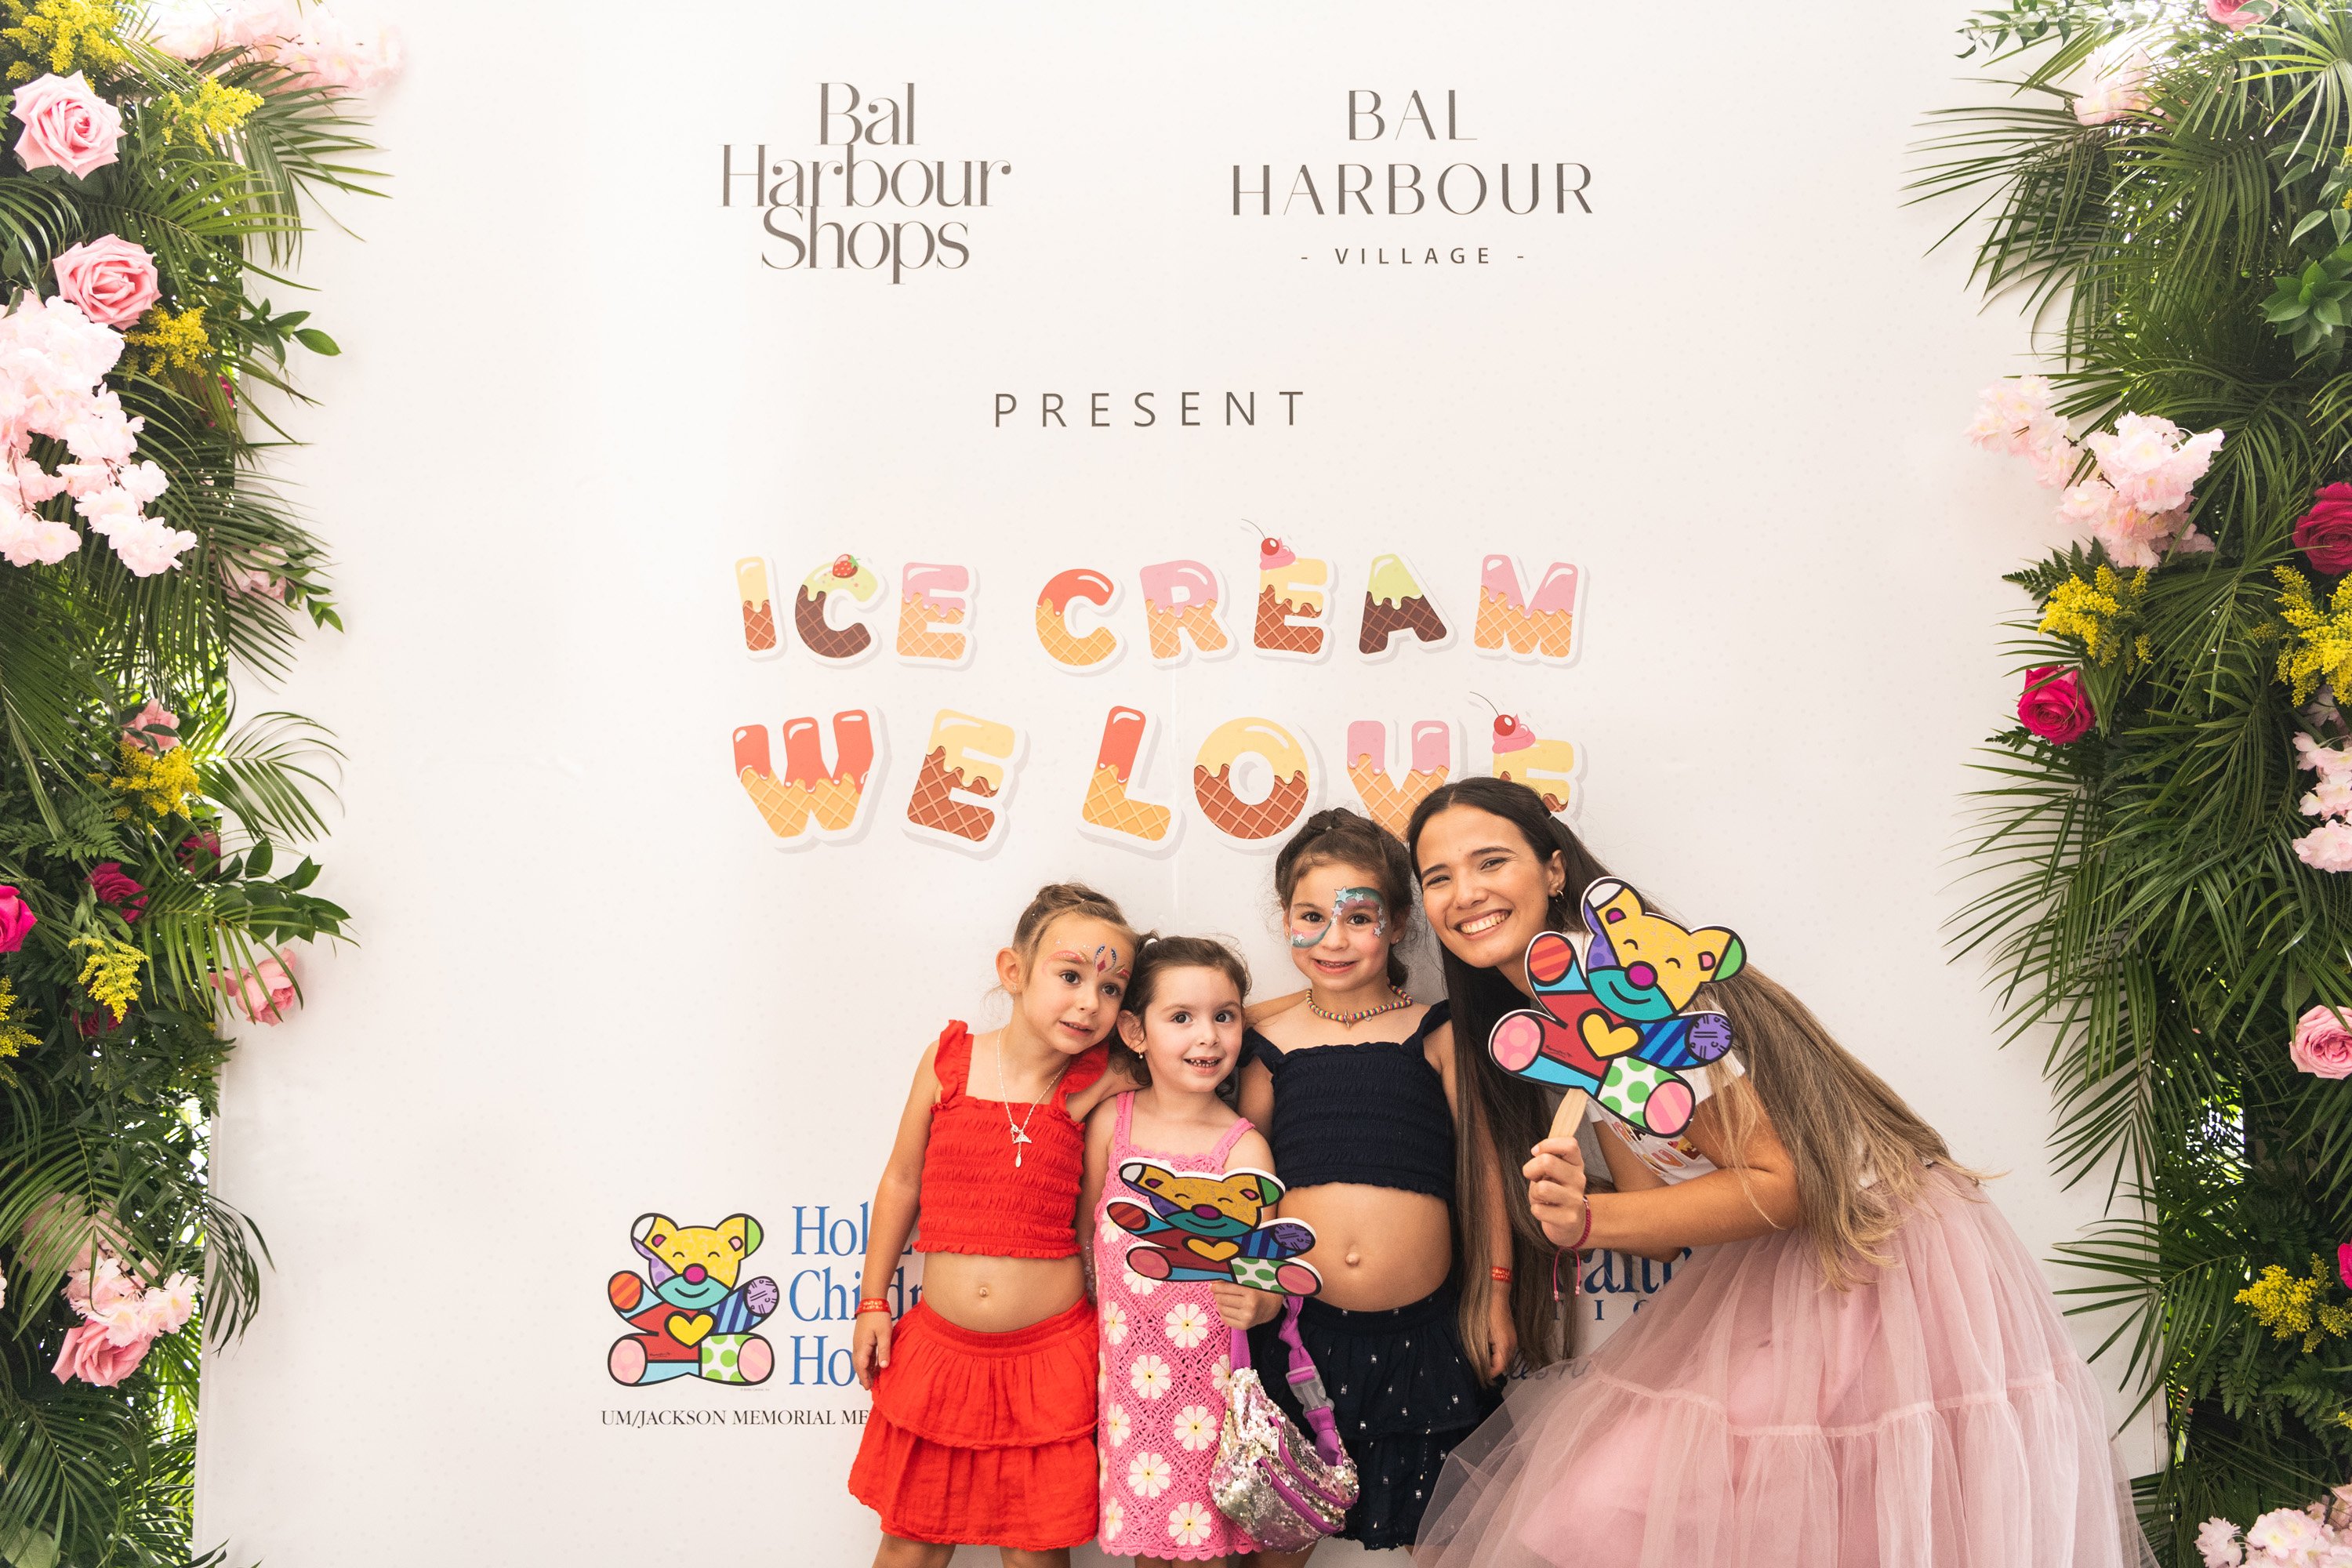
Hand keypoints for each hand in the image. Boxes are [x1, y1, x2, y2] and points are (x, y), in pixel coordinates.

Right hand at [852, 1310, 892, 1389]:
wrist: (872, 1301)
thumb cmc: (878, 1316)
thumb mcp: (885, 1334)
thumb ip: (884, 1351)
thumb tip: (883, 1367)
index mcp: (862, 1346)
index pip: (861, 1367)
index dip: (864, 1378)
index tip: (868, 1387)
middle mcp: (857, 1345)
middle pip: (858, 1365)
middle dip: (863, 1376)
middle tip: (870, 1386)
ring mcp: (858, 1341)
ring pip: (860, 1360)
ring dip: (865, 1369)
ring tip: (872, 1378)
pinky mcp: (861, 1338)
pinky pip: (863, 1353)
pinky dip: (867, 1361)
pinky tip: (874, 1364)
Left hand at [1211, 1280, 1281, 1329]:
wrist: (1271, 1306)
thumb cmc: (1258, 1291)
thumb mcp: (1249, 1282)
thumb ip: (1232, 1281)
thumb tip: (1214, 1283)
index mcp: (1251, 1293)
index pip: (1227, 1288)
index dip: (1217, 1286)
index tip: (1212, 1285)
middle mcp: (1249, 1307)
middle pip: (1222, 1299)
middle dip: (1217, 1294)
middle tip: (1217, 1291)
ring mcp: (1246, 1318)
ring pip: (1222, 1309)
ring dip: (1219, 1303)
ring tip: (1224, 1299)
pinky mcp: (1244, 1326)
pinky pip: (1225, 1319)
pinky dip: (1223, 1312)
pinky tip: (1227, 1308)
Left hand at [1484, 1288, 1517, 1380]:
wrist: (1497, 1296)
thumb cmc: (1486, 1313)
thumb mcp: (1481, 1334)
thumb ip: (1482, 1351)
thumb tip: (1480, 1364)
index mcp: (1504, 1345)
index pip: (1498, 1367)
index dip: (1489, 1373)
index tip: (1478, 1375)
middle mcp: (1512, 1345)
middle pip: (1503, 1364)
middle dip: (1491, 1368)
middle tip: (1477, 1369)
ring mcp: (1513, 1340)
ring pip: (1504, 1358)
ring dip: (1494, 1361)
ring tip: (1480, 1361)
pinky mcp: (1511, 1336)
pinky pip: (1505, 1350)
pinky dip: (1497, 1354)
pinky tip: (1487, 1351)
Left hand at [1523, 1135, 1588, 1249]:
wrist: (1571, 1224)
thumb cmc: (1556, 1192)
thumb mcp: (1555, 1171)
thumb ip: (1549, 1157)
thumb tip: (1537, 1151)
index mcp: (1576, 1164)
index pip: (1570, 1144)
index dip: (1547, 1144)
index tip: (1536, 1152)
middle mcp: (1579, 1180)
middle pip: (1547, 1162)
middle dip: (1530, 1169)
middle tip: (1533, 1178)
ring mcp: (1575, 1200)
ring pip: (1541, 1188)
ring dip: (1534, 1193)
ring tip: (1540, 1197)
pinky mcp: (1569, 1219)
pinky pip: (1538, 1210)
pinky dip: (1536, 1210)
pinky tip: (1545, 1210)